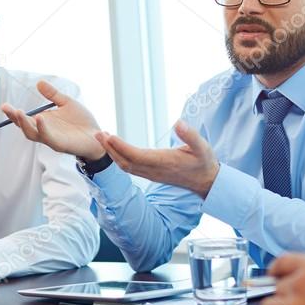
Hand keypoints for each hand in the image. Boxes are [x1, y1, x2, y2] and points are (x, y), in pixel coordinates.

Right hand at [0, 80, 104, 161]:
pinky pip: (49, 138)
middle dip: (14, 118)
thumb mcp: (67, 103)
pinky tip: (40, 118)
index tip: (4, 105)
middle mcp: (45, 131)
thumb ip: (53, 95)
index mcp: (44, 122)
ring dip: (25, 124)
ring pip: (33, 134)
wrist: (98, 135)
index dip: (13, 113)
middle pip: (25, 127)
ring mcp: (52, 139)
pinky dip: (42, 129)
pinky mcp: (61, 144)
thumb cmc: (82, 121)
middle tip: (7, 108)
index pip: (25, 119)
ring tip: (18, 112)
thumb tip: (39, 82)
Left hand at [96, 120, 219, 197]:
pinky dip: (119, 157)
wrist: (206, 181)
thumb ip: (191, 135)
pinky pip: (130, 168)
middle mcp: (154, 170)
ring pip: (126, 166)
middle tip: (98, 134)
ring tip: (102, 138)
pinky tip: (113, 148)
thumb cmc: (204, 161)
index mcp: (164, 163)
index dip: (121, 147)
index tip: (109, 136)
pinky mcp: (151, 174)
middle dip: (110, 149)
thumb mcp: (202, 147)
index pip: (137, 156)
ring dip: (112, 153)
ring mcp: (151, 174)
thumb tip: (178, 123)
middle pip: (126, 162)